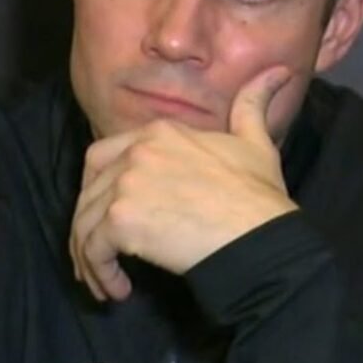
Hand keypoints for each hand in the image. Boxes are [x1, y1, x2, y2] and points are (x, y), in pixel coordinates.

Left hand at [69, 66, 297, 301]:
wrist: (260, 234)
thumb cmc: (259, 196)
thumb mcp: (256, 142)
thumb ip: (253, 106)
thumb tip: (277, 72)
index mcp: (160, 131)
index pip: (104, 155)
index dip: (100, 189)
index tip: (111, 218)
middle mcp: (136, 151)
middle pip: (88, 189)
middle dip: (88, 224)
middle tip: (100, 254)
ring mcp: (125, 183)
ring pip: (84, 222)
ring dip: (90, 257)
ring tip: (108, 283)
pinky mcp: (121, 220)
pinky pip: (92, 249)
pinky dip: (99, 273)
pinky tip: (119, 290)